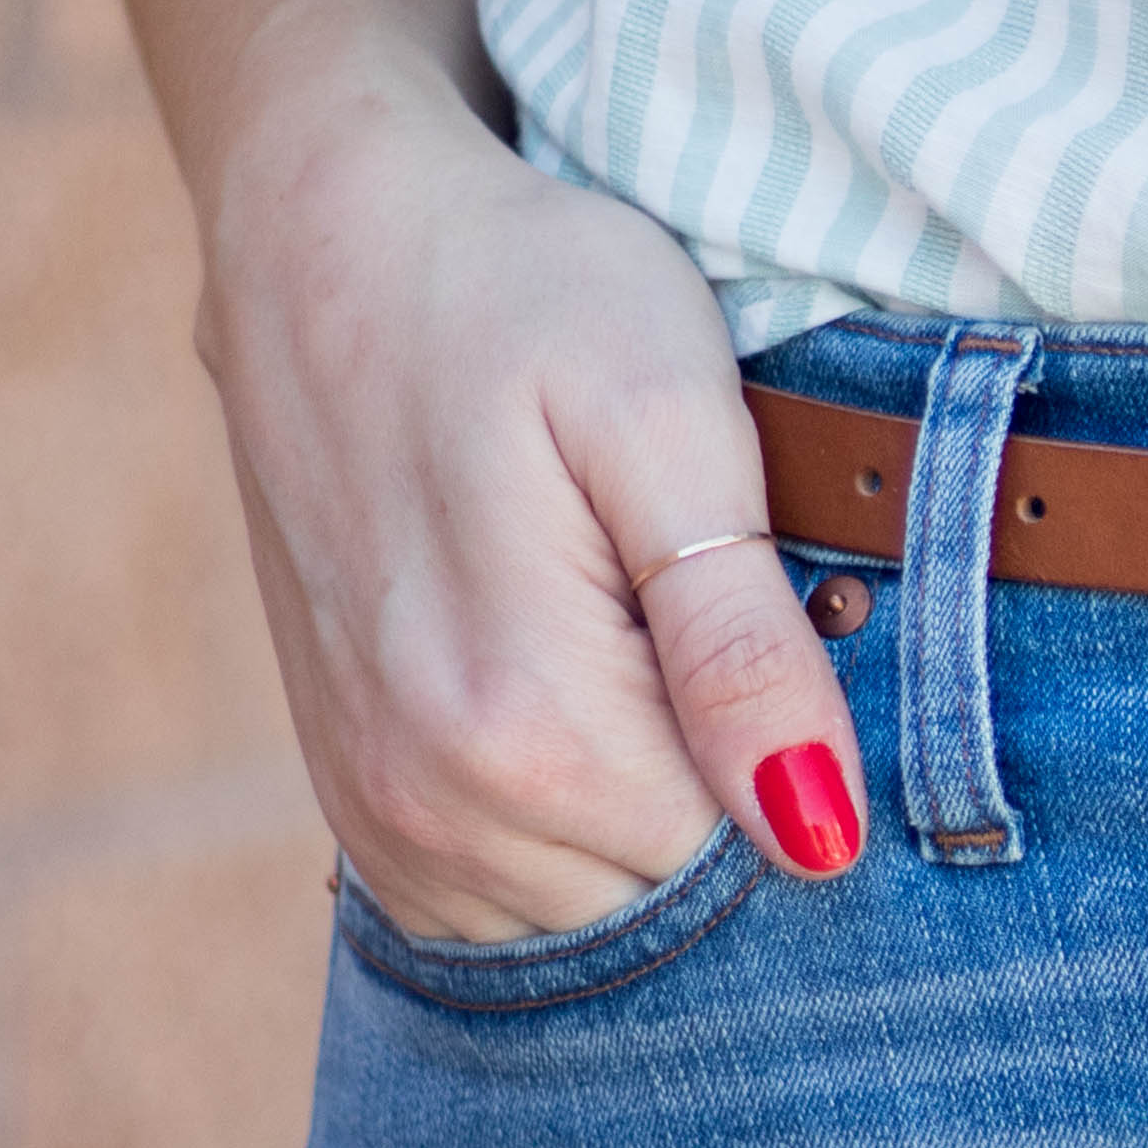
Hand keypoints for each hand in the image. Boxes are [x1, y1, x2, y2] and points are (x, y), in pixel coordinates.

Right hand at [192, 0, 865, 942]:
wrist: (328, 238)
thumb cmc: (528, 294)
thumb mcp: (671, 425)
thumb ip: (740, 646)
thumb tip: (818, 836)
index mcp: (529, 732)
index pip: (754, 858)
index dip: (809, 760)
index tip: (795, 631)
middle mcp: (433, 805)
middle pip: (674, 897)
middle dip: (731, 790)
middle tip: (711, 615)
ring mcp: (378, 812)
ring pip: (595, 909)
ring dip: (649, 807)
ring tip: (638, 638)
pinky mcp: (356, 796)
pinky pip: (507, 898)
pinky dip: (569, 827)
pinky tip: (581, 690)